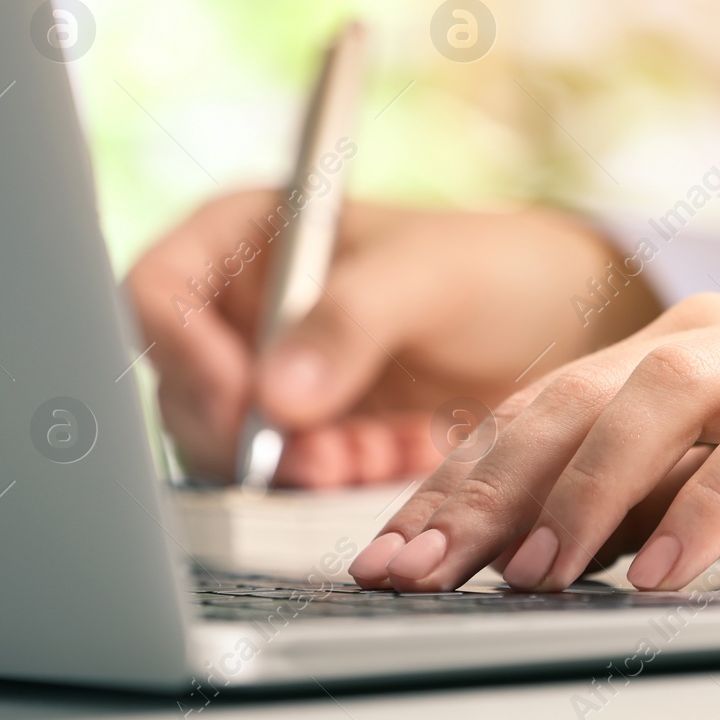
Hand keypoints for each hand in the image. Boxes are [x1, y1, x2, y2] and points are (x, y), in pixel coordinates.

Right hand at [125, 190, 660, 486]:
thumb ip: (351, 321)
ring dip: (285, 467)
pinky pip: (282, 478)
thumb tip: (274, 394)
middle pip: (181, 385)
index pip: (160, 291)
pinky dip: (326, 483)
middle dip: (241, 433)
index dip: (184, 352)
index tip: (244, 403)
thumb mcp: (428, 278)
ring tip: (360, 461)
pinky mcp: (309, 435)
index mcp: (249, 236)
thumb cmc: (495, 269)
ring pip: (226, 444)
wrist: (560, 330)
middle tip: (308, 460)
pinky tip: (384, 460)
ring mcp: (273, 376)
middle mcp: (245, 308)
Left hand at [349, 294, 719, 591]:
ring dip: (591, 485)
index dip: (459, 480)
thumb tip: (511, 552)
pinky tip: (665, 571)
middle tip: (430, 568)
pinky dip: (709, 504)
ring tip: (540, 575)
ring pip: (667, 390)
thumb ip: (628, 501)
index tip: (396, 556)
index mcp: (674, 346)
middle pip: (580, 392)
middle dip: (493, 484)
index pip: (541, 404)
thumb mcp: (714, 489)